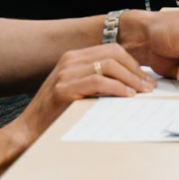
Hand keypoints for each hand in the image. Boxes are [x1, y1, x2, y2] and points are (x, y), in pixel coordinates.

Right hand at [16, 43, 155, 144]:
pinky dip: (117, 87)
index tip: (145, 79)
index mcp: (74, 58)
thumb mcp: (78, 90)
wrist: (30, 129)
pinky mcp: (64, 89)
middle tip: (148, 86)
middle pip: (112, 53)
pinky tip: (127, 96)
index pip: (111, 50)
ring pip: (108, 64)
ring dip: (130, 78)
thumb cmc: (57, 114)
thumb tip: (131, 84)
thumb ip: (97, 82)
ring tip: (142, 92)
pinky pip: (98, 81)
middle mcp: (69, 60)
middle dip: (135, 69)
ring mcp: (65, 73)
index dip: (132, 63)